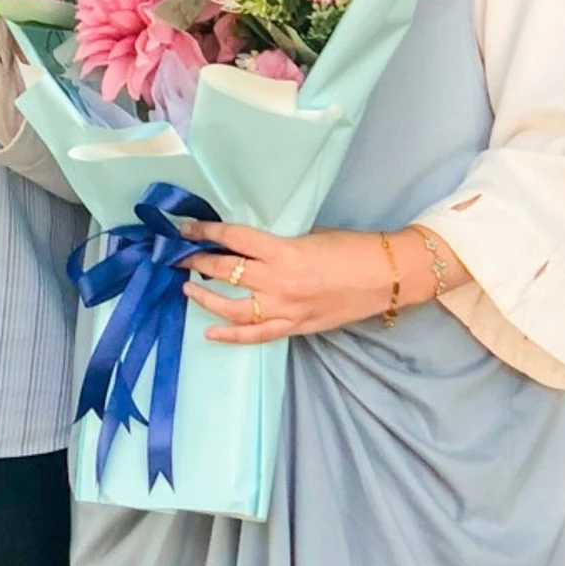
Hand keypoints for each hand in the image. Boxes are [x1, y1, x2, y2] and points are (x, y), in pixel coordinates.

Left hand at [179, 220, 465, 343]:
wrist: (386, 276)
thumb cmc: (352, 248)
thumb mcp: (311, 235)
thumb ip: (279, 242)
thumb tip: (250, 245)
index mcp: (283, 250)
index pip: (232, 239)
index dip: (204, 232)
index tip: (184, 229)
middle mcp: (278, 280)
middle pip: (225, 270)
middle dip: (197, 261)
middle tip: (177, 256)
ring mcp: (285, 308)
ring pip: (232, 308)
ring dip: (205, 298)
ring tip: (188, 288)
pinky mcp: (295, 327)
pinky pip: (255, 335)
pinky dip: (230, 336)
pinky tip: (210, 332)